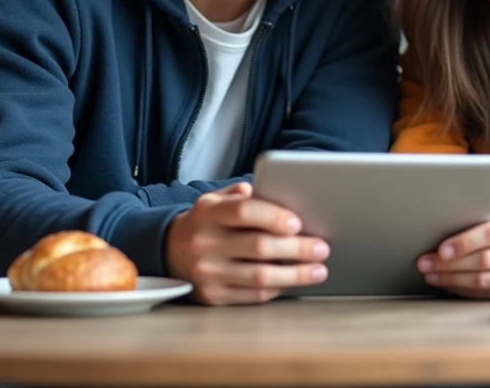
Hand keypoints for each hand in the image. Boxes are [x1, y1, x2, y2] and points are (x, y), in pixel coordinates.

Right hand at [165, 181, 328, 304]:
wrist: (168, 252)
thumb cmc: (204, 223)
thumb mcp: (213, 201)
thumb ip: (239, 195)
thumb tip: (268, 191)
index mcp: (207, 214)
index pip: (244, 212)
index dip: (274, 216)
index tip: (298, 223)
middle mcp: (205, 244)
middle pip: (258, 247)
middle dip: (296, 248)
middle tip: (321, 248)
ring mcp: (208, 274)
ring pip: (260, 277)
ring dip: (295, 274)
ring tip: (319, 270)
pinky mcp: (213, 297)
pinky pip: (252, 295)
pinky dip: (277, 288)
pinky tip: (293, 281)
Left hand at [417, 188, 489, 298]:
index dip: (464, 242)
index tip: (441, 248)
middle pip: (484, 262)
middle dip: (450, 263)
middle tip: (425, 262)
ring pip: (484, 282)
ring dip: (453, 279)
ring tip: (431, 274)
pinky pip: (487, 295)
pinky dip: (464, 291)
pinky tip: (447, 284)